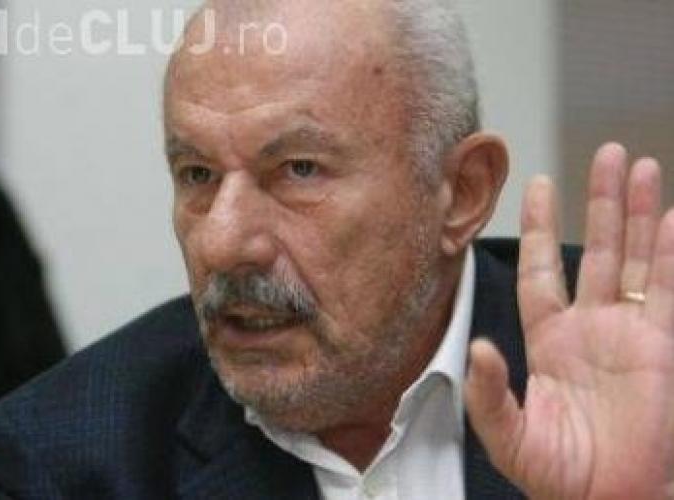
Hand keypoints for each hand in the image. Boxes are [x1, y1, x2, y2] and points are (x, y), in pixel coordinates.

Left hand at [464, 143, 673, 498]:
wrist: (604, 499)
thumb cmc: (556, 474)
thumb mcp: (507, 434)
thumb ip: (489, 392)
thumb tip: (481, 348)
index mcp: (548, 338)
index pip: (540, 269)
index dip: (537, 227)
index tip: (538, 186)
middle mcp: (589, 326)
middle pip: (594, 248)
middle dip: (601, 202)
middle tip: (607, 154)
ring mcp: (628, 333)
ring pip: (633, 259)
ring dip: (639, 214)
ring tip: (641, 166)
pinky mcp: (660, 348)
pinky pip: (666, 290)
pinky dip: (670, 254)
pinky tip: (672, 219)